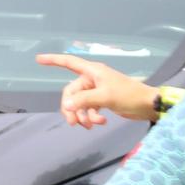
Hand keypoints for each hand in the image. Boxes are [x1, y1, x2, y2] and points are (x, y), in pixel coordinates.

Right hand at [35, 53, 156, 127]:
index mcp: (92, 72)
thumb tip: (65, 105)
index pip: (69, 62)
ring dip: (82, 116)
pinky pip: (88, 109)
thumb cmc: (128, 95)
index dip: (53, 60)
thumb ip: (83, 100)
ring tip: (90, 125)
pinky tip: (100, 122)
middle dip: (71, 108)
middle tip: (73, 123)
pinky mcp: (102, 101)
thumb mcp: (105, 97)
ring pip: (79, 104)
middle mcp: (92, 79)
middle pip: (71, 93)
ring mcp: (96, 90)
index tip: (38, 59)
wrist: (147, 105)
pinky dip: (91, 117)